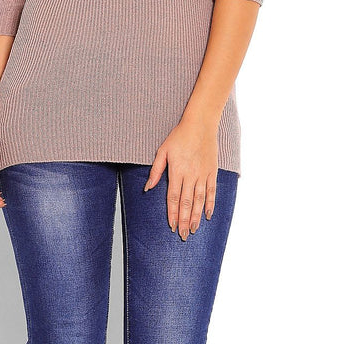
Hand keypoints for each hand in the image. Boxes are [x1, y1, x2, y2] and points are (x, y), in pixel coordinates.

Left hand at [143, 120, 218, 239]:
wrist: (200, 124)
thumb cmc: (179, 136)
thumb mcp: (163, 150)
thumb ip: (156, 170)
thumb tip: (147, 188)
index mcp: (177, 170)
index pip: (174, 197)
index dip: (172, 213)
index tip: (171, 226)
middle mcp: (191, 174)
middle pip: (187, 202)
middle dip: (184, 220)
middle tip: (182, 235)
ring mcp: (203, 174)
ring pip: (199, 200)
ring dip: (196, 216)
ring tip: (193, 230)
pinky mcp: (212, 171)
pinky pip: (212, 191)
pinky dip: (210, 204)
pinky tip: (207, 215)